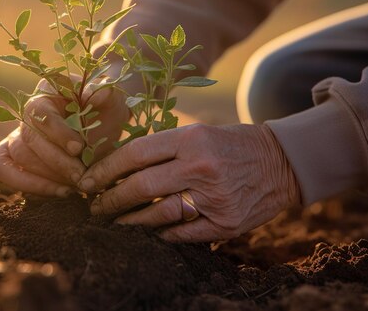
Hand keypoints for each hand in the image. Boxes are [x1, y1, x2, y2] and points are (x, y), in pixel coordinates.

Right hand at [0, 78, 129, 196]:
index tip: (79, 148)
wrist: (103, 130)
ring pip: (19, 156)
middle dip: (56, 160)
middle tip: (80, 175)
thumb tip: (94, 93)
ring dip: (47, 175)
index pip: (39, 111)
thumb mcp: (113, 101)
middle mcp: (28, 110)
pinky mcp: (14, 156)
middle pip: (28, 137)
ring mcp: (18, 133)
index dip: (57, 132)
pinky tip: (60, 192)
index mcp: (47, 90)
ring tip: (76, 184)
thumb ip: (107, 94)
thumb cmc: (106, 112)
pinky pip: (3, 169)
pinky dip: (28, 184)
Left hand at [77, 123, 300, 241]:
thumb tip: (118, 165)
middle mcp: (200, 167)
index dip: (105, 169)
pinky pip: (182, 234)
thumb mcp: (198, 133)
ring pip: (158, 214)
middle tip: (95, 206)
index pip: (135, 154)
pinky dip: (162, 234)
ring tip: (116, 221)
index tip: (87, 180)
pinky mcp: (225, 223)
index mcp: (191, 139)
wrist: (280, 162)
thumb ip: (162, 147)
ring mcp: (214, 197)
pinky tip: (149, 232)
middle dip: (110, 199)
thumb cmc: (230, 144)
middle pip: (140, 186)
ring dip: (130, 221)